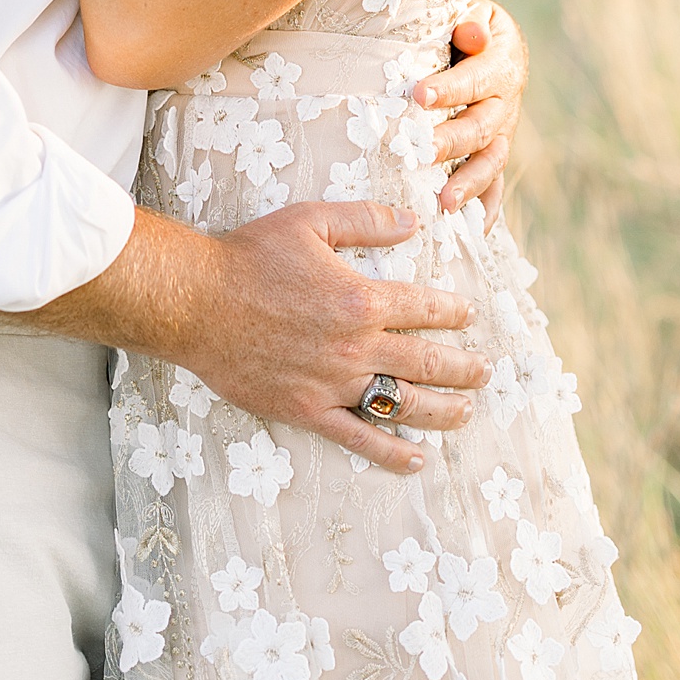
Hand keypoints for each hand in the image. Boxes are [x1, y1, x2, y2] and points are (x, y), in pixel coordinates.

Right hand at [37, 198, 488, 477]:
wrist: (196, 302)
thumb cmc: (250, 256)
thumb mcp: (310, 221)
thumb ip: (365, 220)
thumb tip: (413, 221)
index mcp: (362, 299)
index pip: (425, 308)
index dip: (452, 311)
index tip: (466, 314)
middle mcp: (356, 346)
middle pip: (427, 362)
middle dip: (463, 368)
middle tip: (484, 371)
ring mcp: (333, 383)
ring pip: (403, 405)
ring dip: (442, 411)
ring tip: (465, 412)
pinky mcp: (307, 410)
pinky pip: (358, 438)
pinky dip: (390, 452)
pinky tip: (415, 459)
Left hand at [415, 0, 527, 219]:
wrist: (494, 46)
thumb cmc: (471, 28)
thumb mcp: (477, 14)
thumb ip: (471, 22)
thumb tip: (471, 35)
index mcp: (500, 67)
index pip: (474, 80)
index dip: (448, 88)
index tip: (416, 95)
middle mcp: (505, 105)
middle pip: (481, 128)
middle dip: (451, 142)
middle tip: (420, 153)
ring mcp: (502, 135)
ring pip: (491, 163)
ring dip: (468, 184)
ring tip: (443, 202)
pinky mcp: (494, 155)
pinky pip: (495, 186)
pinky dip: (486, 211)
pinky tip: (471, 233)